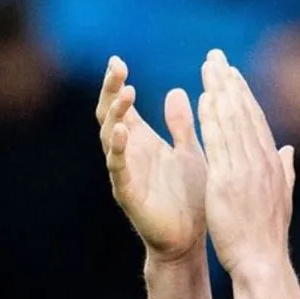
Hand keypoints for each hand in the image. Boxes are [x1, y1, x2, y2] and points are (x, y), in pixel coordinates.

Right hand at [96, 56, 207, 261]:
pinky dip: (116, 148)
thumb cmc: (189, 197)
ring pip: (108, 137)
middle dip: (110, 90)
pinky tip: (120, 131)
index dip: (116, 83)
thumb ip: (181, 125)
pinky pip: (116, 168)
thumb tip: (177, 91)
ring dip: (115, 114)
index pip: (122, 105)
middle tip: (116, 67)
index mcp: (143, 141)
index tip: (118, 59)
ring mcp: (124, 172)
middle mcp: (128, 153)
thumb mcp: (189, 153)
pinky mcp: (127, 193)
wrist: (190, 239)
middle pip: (109, 114)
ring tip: (125, 93)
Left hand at [197, 49, 295, 279]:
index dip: (243, 95)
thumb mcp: (281, 198)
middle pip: (245, 112)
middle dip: (229, 82)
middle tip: (216, 56)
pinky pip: (219, 141)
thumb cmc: (267, 235)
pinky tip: (202, 98)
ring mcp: (246, 169)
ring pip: (232, 120)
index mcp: (272, 164)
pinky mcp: (228, 179)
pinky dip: (212, 117)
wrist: (262, 260)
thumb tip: (288, 149)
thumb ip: (285, 171)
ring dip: (218, 90)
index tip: (232, 74)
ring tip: (207, 67)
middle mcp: (262, 161)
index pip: (256, 121)